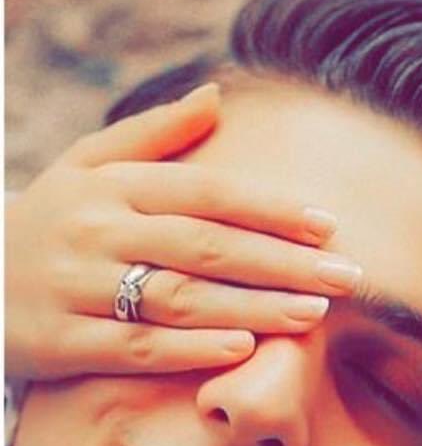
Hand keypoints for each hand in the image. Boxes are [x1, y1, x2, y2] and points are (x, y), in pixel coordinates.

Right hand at [6, 82, 360, 379]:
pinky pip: (134, 347)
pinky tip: (243, 348)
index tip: (328, 226)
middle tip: (346, 277)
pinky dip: (190, 347)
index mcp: (112, 187)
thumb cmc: (49, 221)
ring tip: (313, 312)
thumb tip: (218, 96)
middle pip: (205, 246)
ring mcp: (75, 287)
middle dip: (282, 262)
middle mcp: (96, 231)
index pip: (206, 193)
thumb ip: (153, 135)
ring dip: (251, 306)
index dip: (270, 209)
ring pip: (178, 297)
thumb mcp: (86, 166)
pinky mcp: (61, 341)